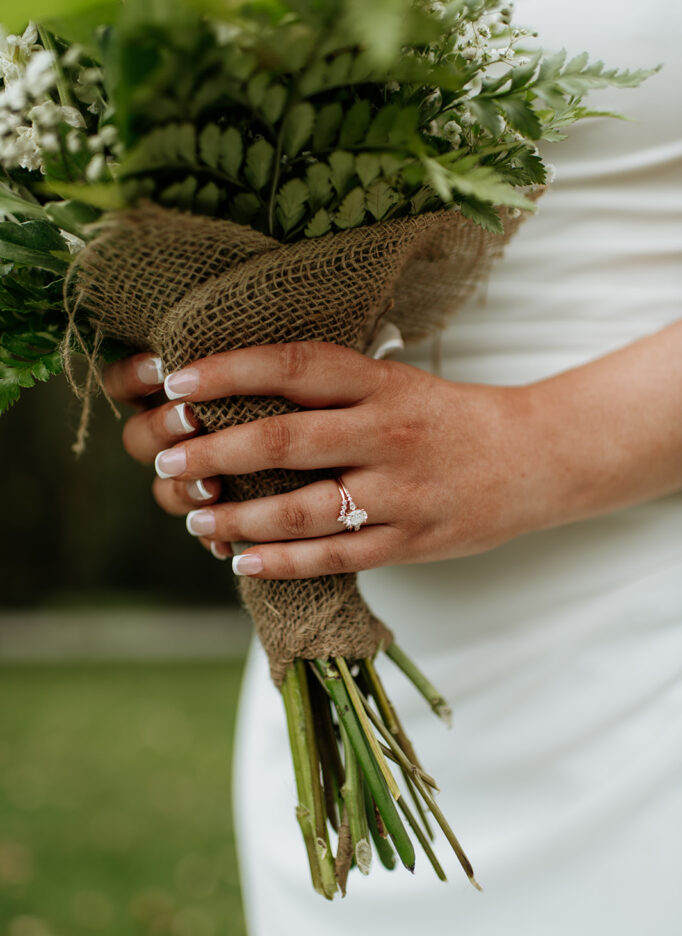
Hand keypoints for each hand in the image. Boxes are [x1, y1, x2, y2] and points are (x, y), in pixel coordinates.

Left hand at [104, 343, 543, 578]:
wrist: (532, 459)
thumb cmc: (447, 418)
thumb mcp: (396, 382)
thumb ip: (332, 389)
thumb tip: (242, 398)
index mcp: (380, 383)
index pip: (291, 367)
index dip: (226, 372)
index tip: (174, 383)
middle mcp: (386, 432)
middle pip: (282, 441)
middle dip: (213, 453)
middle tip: (168, 461)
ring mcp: (399, 492)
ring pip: (301, 510)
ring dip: (237, 518)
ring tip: (196, 518)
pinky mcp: (409, 540)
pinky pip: (334, 556)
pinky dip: (282, 562)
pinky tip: (243, 561)